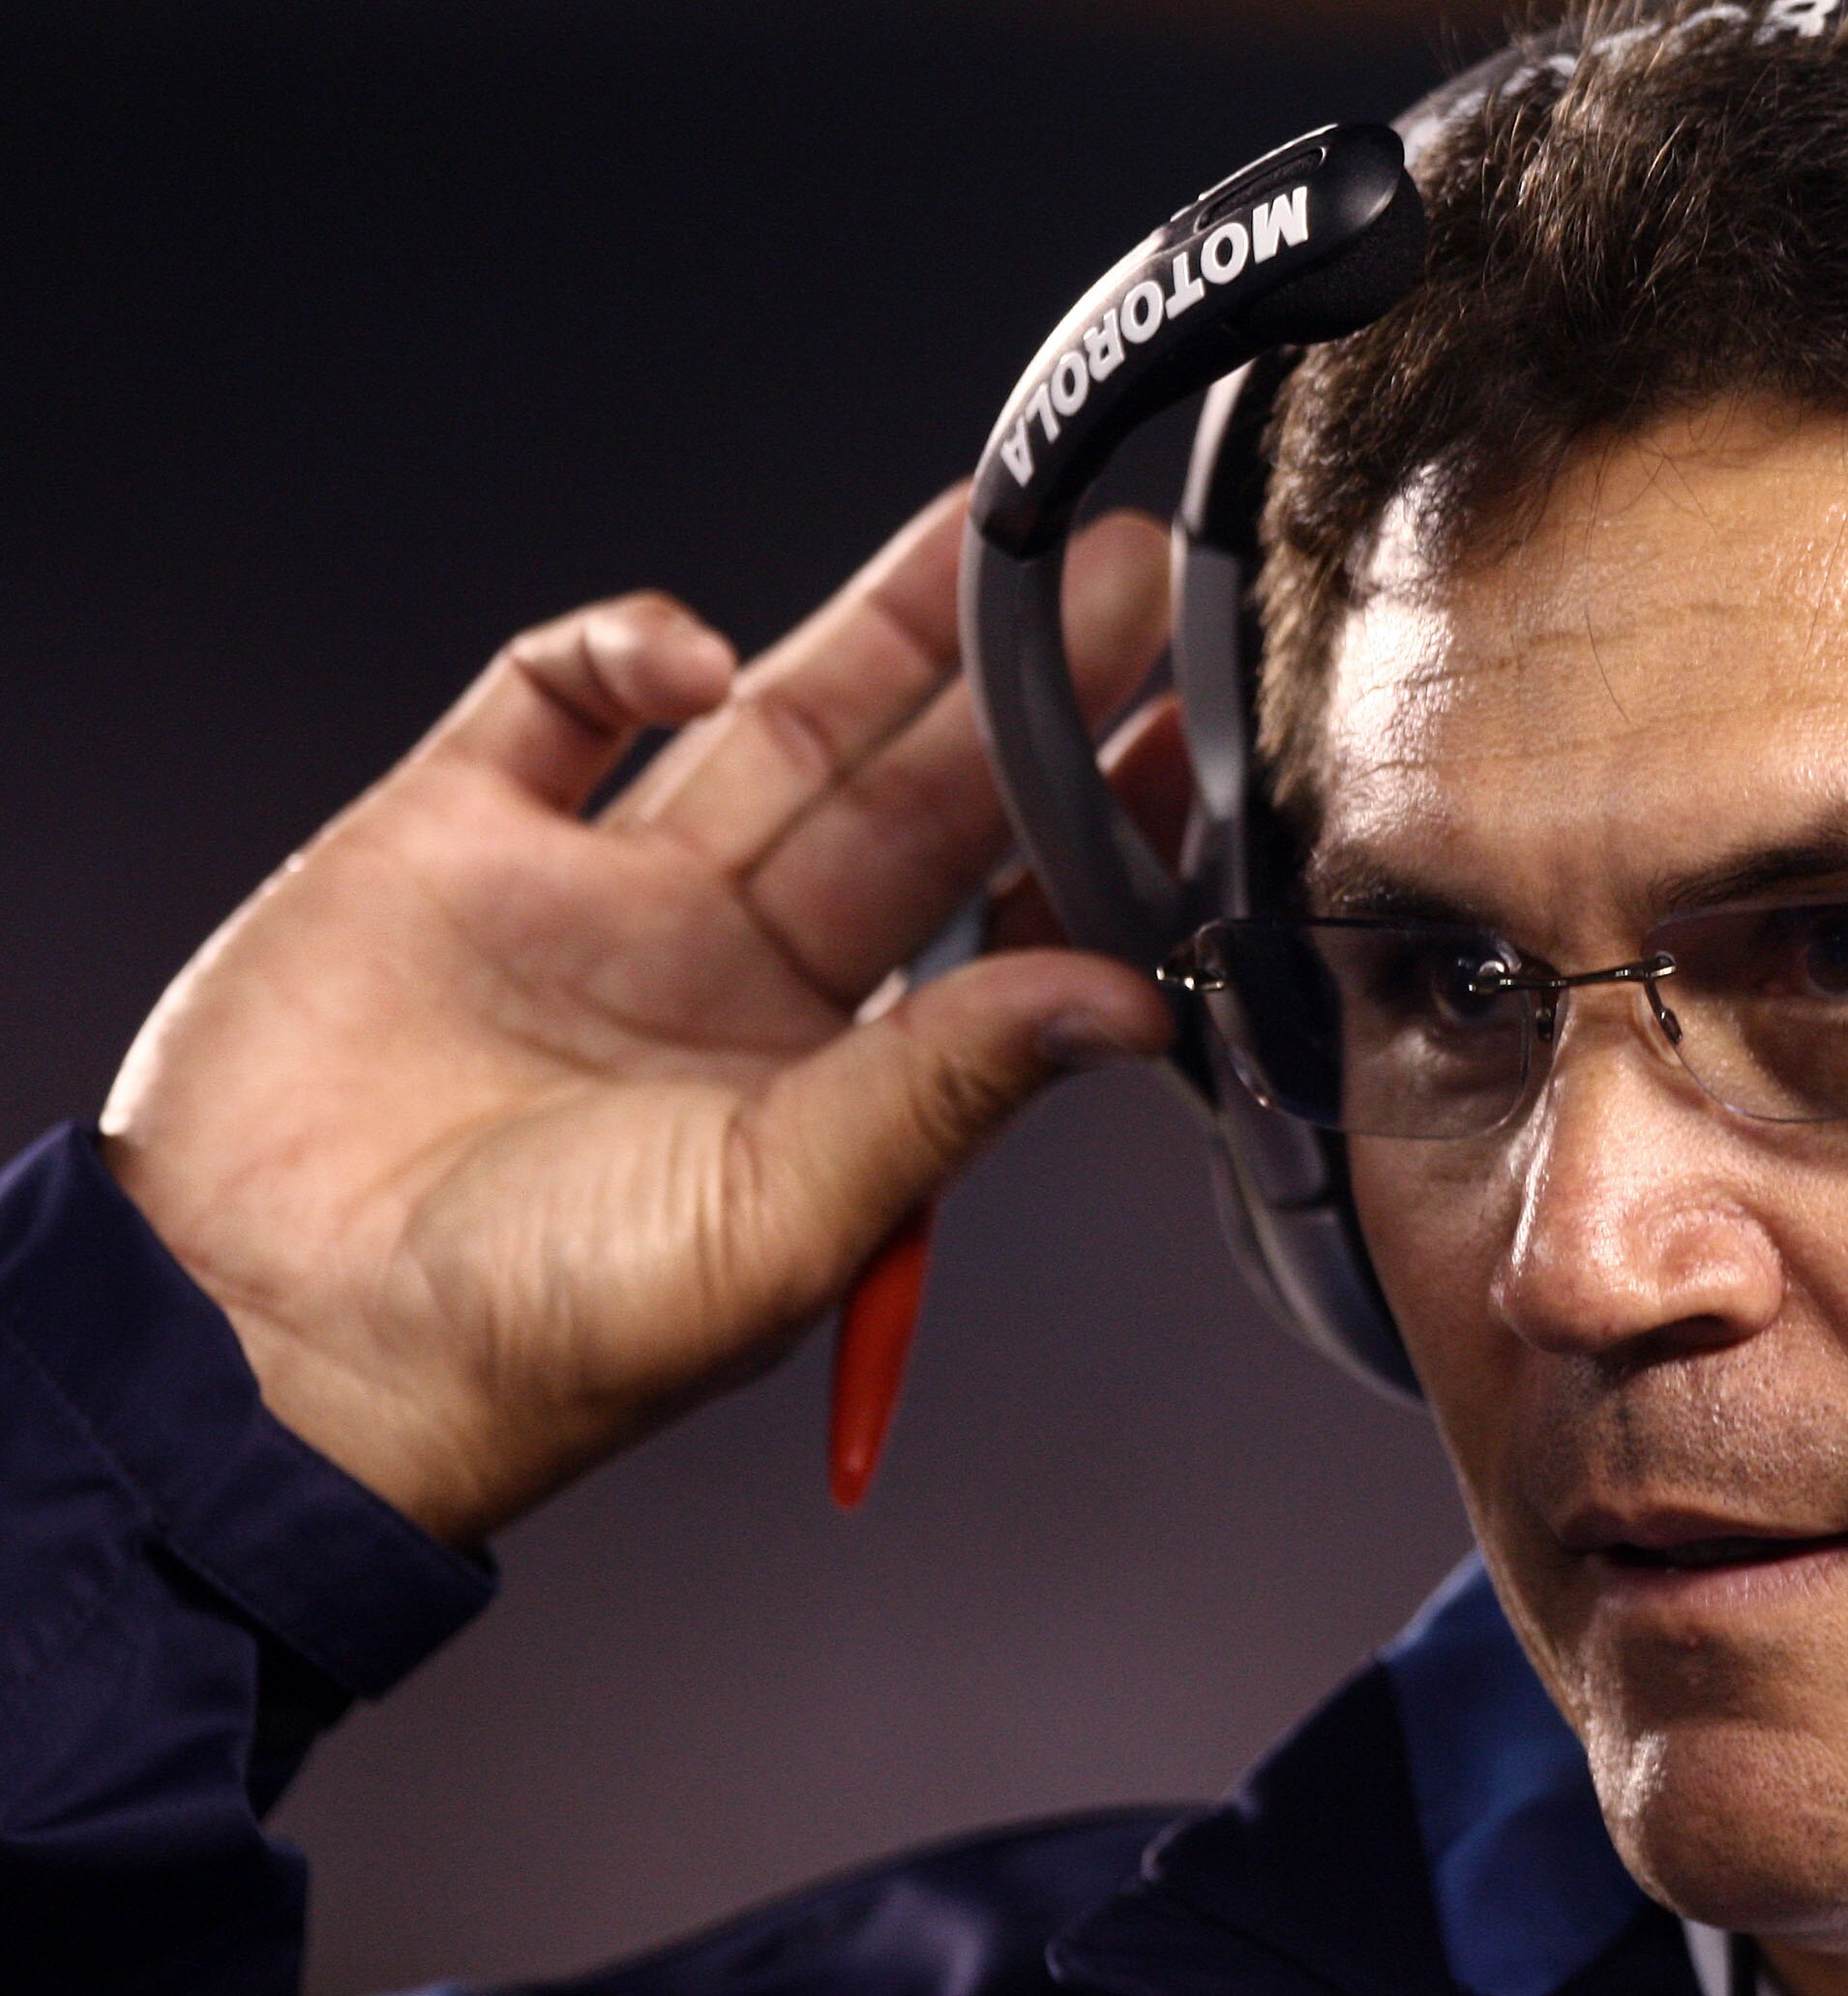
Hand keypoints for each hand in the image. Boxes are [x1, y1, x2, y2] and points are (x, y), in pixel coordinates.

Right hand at [100, 491, 1182, 1546]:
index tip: (1190, 744)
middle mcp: (728, 971)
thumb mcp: (780, 1219)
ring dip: (881, 631)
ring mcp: (594, 895)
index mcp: (826, 1072)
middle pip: (905, 794)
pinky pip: (557, 701)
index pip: (995, 920)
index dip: (1087, 830)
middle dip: (1015, 693)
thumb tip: (1132, 1004)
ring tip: (997, 538)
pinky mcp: (450, 836)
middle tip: (1126, 583)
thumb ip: (948, 1089)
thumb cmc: (537, 1336)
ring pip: (766, 722)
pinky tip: (700, 652)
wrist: (268, 1349)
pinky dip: (627, 650)